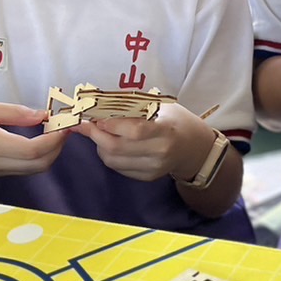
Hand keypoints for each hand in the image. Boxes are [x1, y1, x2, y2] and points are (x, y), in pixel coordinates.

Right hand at [0, 100, 66, 175]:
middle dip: (58, 147)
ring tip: (51, 131)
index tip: (65, 121)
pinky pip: (22, 170)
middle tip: (62, 126)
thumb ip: (12, 112)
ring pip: (33, 170)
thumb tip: (41, 115)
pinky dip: (36, 157)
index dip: (56, 137)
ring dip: (49, 153)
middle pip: (41, 165)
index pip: (36, 150)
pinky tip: (34, 140)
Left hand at [78, 103, 212, 183]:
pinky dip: (108, 156)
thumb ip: (134, 106)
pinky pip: (118, 168)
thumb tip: (100, 103)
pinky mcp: (147, 177)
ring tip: (99, 133)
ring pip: (113, 161)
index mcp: (166, 130)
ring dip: (99, 146)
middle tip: (86, 125)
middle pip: (117, 148)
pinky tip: (110, 145)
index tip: (95, 117)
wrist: (193, 148)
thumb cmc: (176, 121)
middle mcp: (160, 152)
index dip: (111, 125)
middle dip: (96, 136)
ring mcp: (153, 168)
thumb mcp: (162, 106)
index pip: (134, 130)